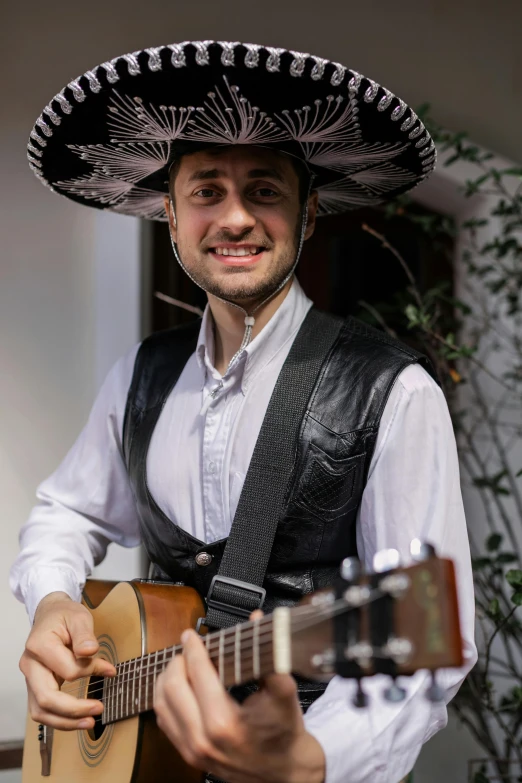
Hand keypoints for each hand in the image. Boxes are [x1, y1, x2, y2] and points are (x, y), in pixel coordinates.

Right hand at [19, 591, 115, 730]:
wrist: (50, 615)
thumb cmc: (64, 616)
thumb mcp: (79, 617)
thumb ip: (84, 634)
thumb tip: (89, 651)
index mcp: (39, 645)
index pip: (67, 670)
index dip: (90, 672)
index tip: (109, 669)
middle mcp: (30, 665)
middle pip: (46, 699)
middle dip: (73, 710)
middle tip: (98, 709)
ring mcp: (30, 678)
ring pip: (40, 711)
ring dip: (65, 722)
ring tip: (89, 722)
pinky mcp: (35, 686)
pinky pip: (43, 710)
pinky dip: (59, 719)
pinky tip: (78, 720)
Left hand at [154, 620, 324, 782]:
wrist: (284, 771)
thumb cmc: (284, 733)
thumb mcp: (284, 693)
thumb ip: (269, 654)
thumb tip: (257, 620)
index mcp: (224, 722)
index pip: (197, 673)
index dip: (193, 648)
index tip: (191, 635)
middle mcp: (202, 739)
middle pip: (172, 686)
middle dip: (178, 661)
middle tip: (188, 649)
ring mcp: (192, 750)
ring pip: (161, 704)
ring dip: (168, 679)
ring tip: (182, 664)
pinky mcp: (188, 756)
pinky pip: (164, 721)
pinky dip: (166, 699)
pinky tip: (179, 687)